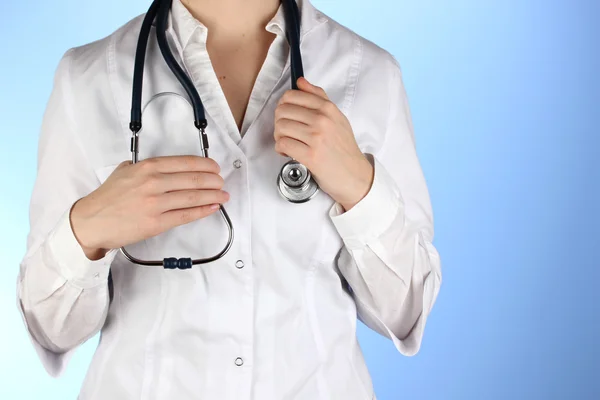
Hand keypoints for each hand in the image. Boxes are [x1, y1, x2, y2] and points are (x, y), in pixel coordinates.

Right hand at [70, 155, 228, 259]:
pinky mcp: (157, 223)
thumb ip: (144, 166)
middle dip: (213, 180)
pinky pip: (186, 215)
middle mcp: (153, 183)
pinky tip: (212, 207)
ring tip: (223, 195)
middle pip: (194, 179)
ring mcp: (156, 204)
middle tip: (222, 182)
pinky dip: (203, 211)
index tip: (215, 167)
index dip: (205, 165)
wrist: (92, 222)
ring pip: (193, 197)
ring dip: (213, 196)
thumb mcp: (124, 171)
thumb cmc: (108, 198)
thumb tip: (165, 167)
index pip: (185, 163)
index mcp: (147, 167)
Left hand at [274, 77, 373, 210]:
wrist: (354, 174)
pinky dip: (281, 149)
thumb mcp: (337, 117)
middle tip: (286, 131)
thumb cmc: (343, 147)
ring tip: (288, 142)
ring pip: (280, 127)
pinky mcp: (310, 156)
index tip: (287, 115)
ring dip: (279, 136)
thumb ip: (319, 98)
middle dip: (279, 121)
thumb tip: (300, 81)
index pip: (292, 96)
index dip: (283, 105)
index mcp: (328, 108)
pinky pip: (283, 144)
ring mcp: (316, 138)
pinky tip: (288, 152)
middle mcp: (322, 120)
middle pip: (282, 111)